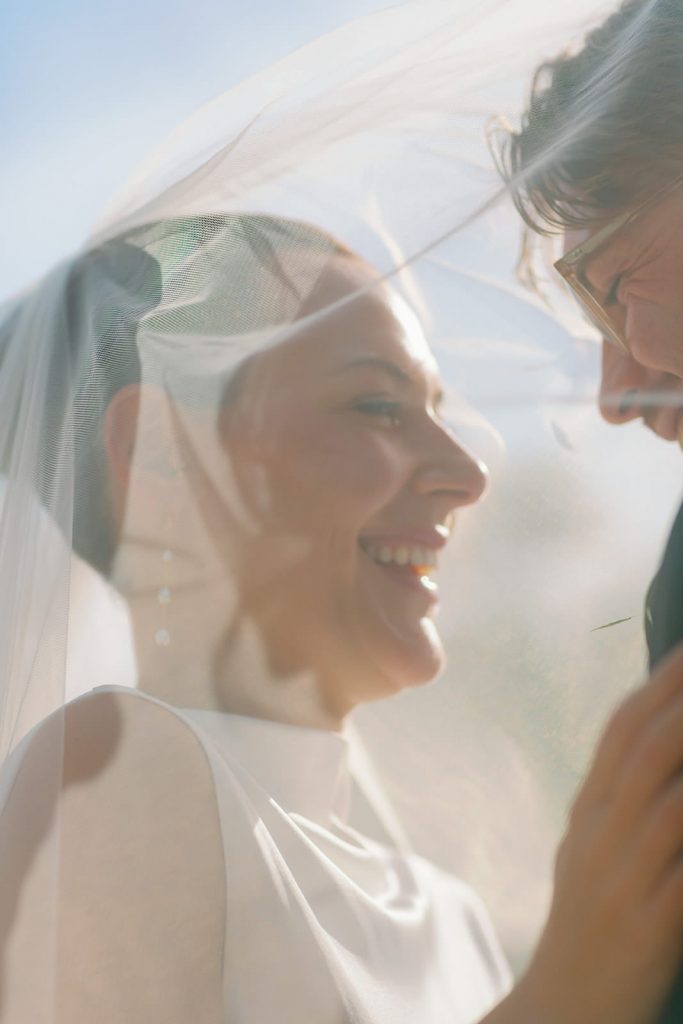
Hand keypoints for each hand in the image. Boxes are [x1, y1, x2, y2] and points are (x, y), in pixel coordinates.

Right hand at [494, 643, 682, 1023]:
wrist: (563, 1012)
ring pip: (669, 801)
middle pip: (645, 751)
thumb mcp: (589, 854)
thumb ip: (617, 803)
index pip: (619, 731)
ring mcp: (621, 879)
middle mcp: (600, 835)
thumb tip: (654, 749)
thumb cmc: (586, 928)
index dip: (657, 686)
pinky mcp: (648, 926)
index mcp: (588, 814)